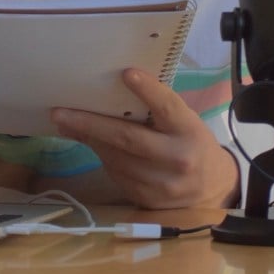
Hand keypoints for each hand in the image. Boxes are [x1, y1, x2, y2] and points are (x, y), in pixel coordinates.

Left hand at [50, 67, 239, 209]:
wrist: (212, 190)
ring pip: (116, 158)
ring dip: (89, 139)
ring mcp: (161, 184)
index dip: (148, 91)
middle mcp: (177, 158)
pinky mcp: (147, 199)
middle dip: (90, 124)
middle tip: (61, 112)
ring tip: (66, 123)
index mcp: (189, 131)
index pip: (167, 107)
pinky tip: (90, 142)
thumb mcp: (185, 122)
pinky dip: (101, 156)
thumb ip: (159, 109)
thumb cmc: (192, 143)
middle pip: (128, 138)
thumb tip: (118, 87)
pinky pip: (116, 174)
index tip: (127, 73)